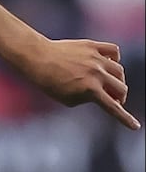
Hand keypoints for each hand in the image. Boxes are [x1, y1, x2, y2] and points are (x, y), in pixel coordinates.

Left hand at [25, 39, 140, 130]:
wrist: (37, 57)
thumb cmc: (49, 81)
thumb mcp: (68, 99)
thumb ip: (89, 98)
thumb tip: (104, 94)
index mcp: (91, 89)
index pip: (113, 107)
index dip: (125, 119)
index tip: (135, 126)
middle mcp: (96, 73)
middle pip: (122, 88)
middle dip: (118, 97)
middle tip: (111, 98)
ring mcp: (95, 58)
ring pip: (119, 70)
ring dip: (116, 79)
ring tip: (107, 82)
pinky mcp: (92, 45)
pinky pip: (113, 50)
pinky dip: (114, 57)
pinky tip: (107, 62)